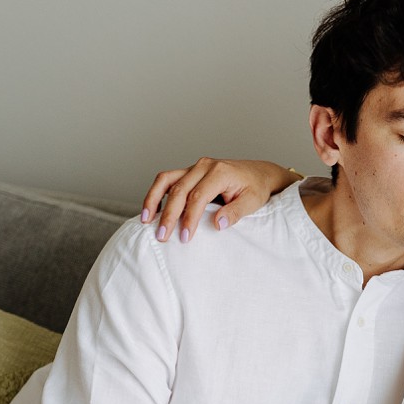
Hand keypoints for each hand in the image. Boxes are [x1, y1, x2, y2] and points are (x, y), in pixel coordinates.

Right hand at [141, 158, 299, 242]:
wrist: (258, 174)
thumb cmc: (255, 188)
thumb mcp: (253, 202)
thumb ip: (235, 212)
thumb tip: (218, 223)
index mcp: (220, 172)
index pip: (198, 197)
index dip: (189, 218)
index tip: (185, 237)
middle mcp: (204, 166)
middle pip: (179, 190)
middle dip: (169, 215)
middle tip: (162, 236)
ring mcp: (194, 167)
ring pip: (166, 180)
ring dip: (153, 200)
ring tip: (145, 220)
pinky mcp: (188, 172)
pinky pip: (166, 180)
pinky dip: (156, 193)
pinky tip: (150, 210)